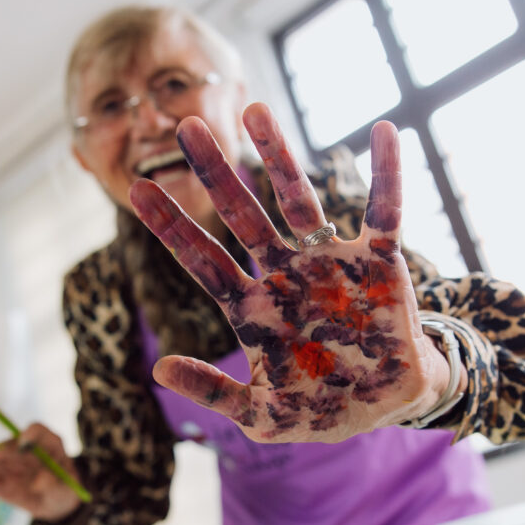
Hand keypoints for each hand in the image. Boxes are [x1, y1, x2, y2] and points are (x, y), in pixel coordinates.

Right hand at [0, 423, 81, 520]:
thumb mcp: (67, 488)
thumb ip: (55, 483)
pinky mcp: (1, 480)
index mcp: (48, 443)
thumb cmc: (65, 489)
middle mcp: (26, 448)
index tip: (24, 443)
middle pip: (11, 444)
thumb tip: (39, 481)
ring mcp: (11, 463)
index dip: (30, 434)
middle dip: (2, 450)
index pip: (36, 429)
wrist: (55, 502)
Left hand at [129, 103, 451, 442]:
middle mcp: (284, 274)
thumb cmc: (321, 410)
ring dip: (279, 157)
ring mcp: (328, 264)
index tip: (136, 189)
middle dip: (214, 173)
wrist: (388, 407)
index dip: (171, 226)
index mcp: (252, 308)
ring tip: (256, 110)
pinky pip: (383, 212)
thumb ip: (212, 391)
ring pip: (298, 200)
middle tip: (186, 126)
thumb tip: (157, 368)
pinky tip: (385, 132)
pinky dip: (388, 174)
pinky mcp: (378, 263)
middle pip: (241, 215)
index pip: (202, 259)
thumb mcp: (262, 414)